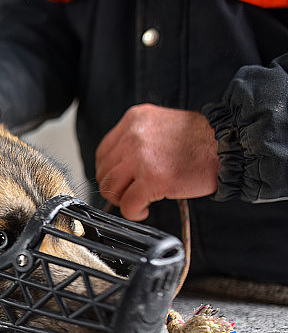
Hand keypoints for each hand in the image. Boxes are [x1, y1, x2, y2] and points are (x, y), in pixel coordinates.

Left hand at [95, 104, 220, 220]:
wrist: (228, 144)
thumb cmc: (201, 139)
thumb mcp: (161, 125)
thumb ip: (137, 140)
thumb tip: (119, 166)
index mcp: (134, 119)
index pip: (104, 152)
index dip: (109, 171)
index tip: (120, 180)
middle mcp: (133, 136)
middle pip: (104, 172)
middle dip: (115, 188)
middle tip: (130, 194)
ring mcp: (140, 157)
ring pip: (112, 189)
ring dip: (123, 200)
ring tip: (139, 200)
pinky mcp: (152, 179)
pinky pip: (128, 204)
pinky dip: (133, 212)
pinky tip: (144, 209)